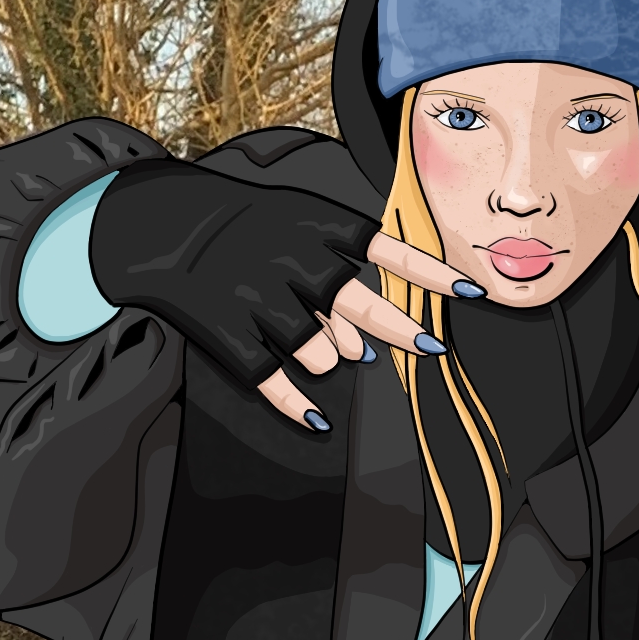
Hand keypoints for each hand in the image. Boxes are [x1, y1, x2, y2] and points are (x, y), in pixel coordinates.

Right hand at [249, 232, 480, 431]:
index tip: (473, 292)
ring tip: (314, 348)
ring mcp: (260, 299)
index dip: (431, 274)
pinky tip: (316, 420)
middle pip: (363, 308)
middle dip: (403, 332)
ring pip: (320, 354)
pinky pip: (273, 381)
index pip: (386, 250)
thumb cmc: (243, 225)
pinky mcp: (230, 334)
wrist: (166, 227)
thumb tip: (366, 346)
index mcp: (313, 227)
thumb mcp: (295, 219)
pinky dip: (296, 405)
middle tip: (431, 349)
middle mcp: (292, 262)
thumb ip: (336, 273)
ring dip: (325, 358)